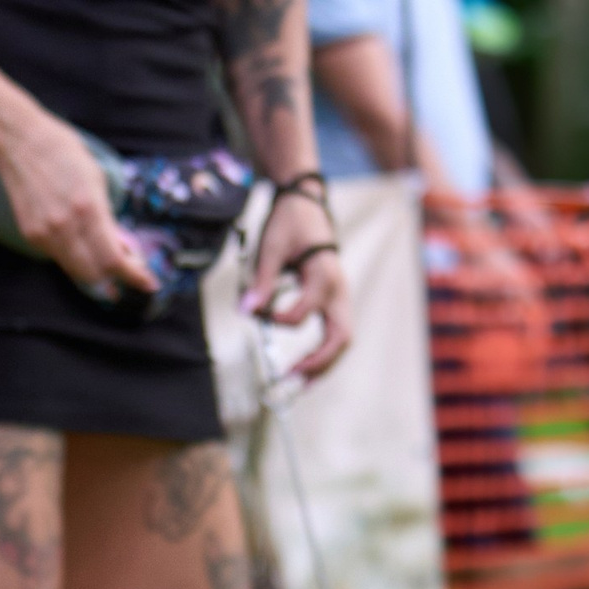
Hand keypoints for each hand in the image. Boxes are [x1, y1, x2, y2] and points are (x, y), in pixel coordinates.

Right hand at [0, 110, 155, 300]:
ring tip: (108, 260)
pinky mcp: (31, 235)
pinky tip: (82, 244)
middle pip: (95, 275)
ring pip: (75, 271)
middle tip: (131, 274)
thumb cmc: (64, 154)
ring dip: (96, 273)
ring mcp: (44, 234)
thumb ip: (109, 218)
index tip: (149, 283)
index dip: (134, 276)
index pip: (113, 260)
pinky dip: (76, 258)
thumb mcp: (97, 181)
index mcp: (88, 210)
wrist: (20, 144)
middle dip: (117, 280)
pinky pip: (59, 258)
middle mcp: (64, 228)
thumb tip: (122, 248)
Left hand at [245, 188, 352, 378]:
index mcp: (323, 274)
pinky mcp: (336, 299)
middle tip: (292, 378)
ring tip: (301, 383)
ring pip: (343, 338)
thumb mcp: (269, 247)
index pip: (304, 312)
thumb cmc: (288, 223)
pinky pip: (337, 332)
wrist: (307, 204)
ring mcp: (341, 295)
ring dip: (324, 363)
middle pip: (340, 336)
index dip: (278, 319)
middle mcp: (339, 288)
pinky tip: (307, 366)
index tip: (258, 314)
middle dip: (318, 362)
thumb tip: (246, 311)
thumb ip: (261, 282)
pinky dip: (326, 352)